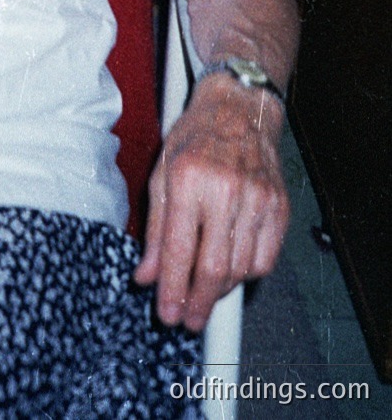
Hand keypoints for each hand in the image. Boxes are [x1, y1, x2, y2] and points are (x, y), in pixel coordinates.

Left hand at [134, 74, 289, 331]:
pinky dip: (247, 274)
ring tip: (205, 291)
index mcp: (189, 178)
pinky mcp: (279, 206)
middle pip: (214, 268)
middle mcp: (225, 189)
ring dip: (221, 290)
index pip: (180, 250)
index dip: (173, 289)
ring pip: (241, 269)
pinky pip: (266, 259)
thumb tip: (147, 275)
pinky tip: (232, 270)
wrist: (239, 107)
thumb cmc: (196, 136)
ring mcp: (257, 199)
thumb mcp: (162, 173)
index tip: (167, 314)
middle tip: (188, 319)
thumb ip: (156, 230)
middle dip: (199, 302)